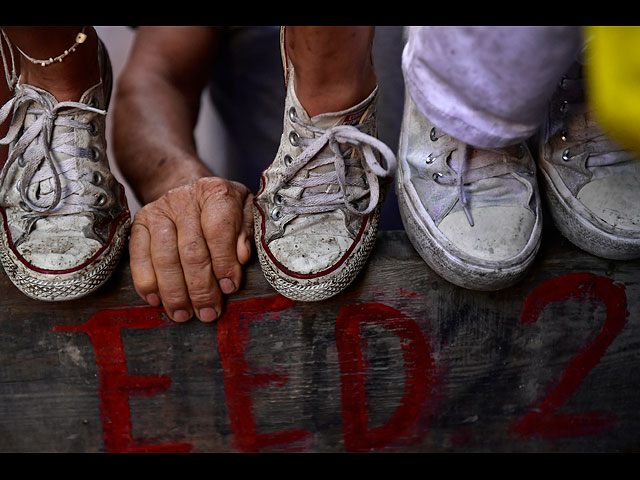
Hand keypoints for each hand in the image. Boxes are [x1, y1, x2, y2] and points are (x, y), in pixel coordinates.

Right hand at [129, 176, 253, 321]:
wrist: (189, 190)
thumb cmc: (223, 209)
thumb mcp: (245, 212)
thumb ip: (247, 232)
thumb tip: (242, 257)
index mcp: (216, 193)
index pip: (218, 231)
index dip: (224, 263)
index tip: (229, 288)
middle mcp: (185, 199)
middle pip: (191, 250)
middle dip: (201, 287)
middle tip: (208, 312)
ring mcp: (159, 210)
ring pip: (164, 257)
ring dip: (174, 292)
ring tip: (184, 314)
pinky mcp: (140, 223)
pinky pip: (139, 256)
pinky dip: (146, 282)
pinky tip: (157, 300)